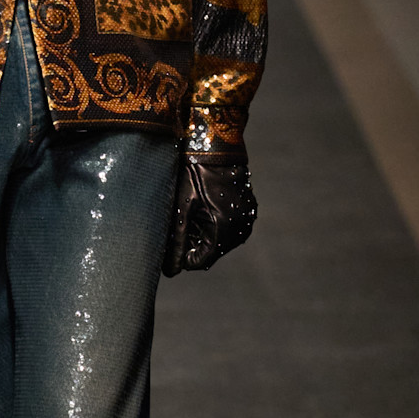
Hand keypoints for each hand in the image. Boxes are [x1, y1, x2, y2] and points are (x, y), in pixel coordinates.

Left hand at [162, 149, 255, 276]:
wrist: (216, 146)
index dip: (182, 256)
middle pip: (210, 252)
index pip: (200, 262)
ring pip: (219, 241)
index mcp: (224, 231)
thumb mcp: (181, 208)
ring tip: (190, 211)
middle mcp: (240, 230)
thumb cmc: (194, 175)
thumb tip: (170, 270)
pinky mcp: (248, 211)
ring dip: (202, 233)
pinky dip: (214, 224)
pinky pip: (228, 228)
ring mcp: (246, 220)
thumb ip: (176, 241)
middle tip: (178, 221)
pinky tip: (203, 206)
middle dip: (192, 243)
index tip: (171, 241)